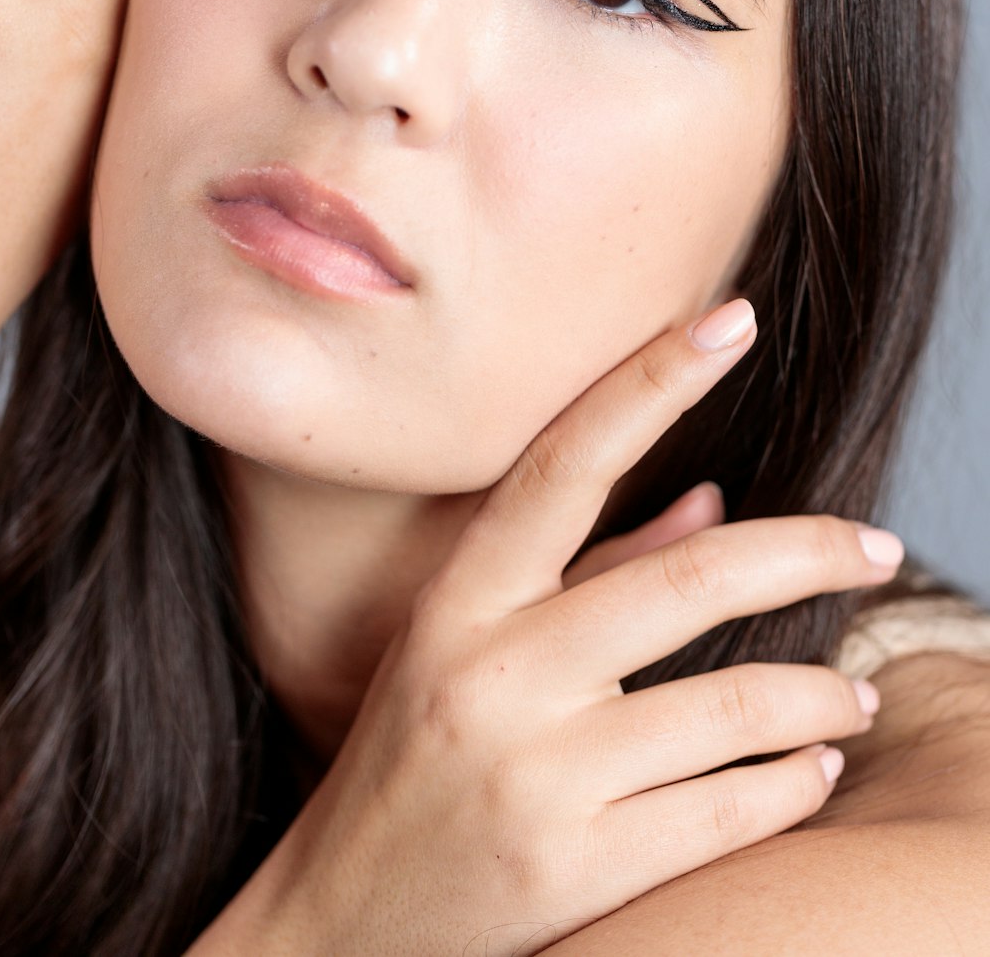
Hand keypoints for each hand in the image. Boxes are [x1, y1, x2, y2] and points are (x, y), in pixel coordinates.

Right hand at [265, 301, 899, 956]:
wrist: (337, 927)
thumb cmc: (411, 764)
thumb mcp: (470, 651)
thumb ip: (593, 572)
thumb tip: (712, 501)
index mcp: (460, 601)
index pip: (563, 463)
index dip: (649, 381)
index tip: (729, 320)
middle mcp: (492, 673)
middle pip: (687, 580)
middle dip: (807, 553)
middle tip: (878, 544)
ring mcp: (532, 778)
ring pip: (731, 709)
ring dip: (821, 694)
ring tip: (855, 693)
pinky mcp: (570, 874)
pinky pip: (725, 811)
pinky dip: (792, 783)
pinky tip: (814, 770)